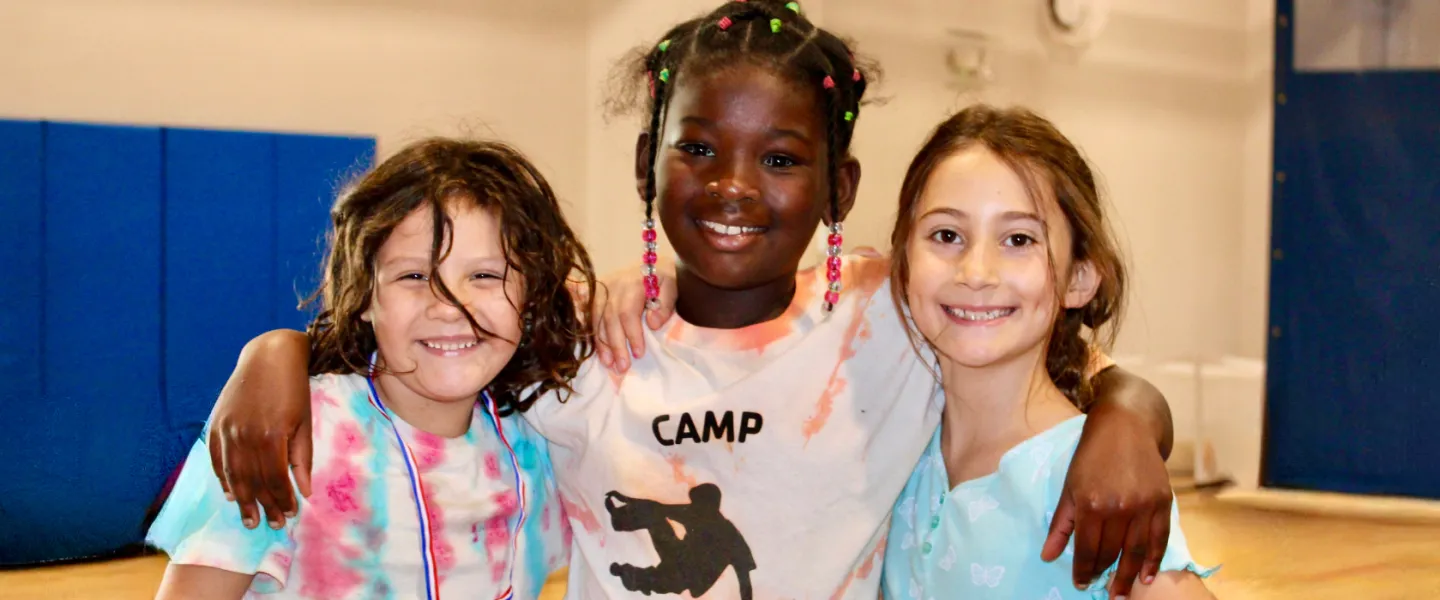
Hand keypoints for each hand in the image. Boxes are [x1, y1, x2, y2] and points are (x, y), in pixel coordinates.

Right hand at [206, 330, 313, 530]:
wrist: (268, 356)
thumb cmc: (294, 388)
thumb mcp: (305, 422)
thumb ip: (303, 459)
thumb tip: (304, 493)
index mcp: (271, 436)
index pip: (275, 479)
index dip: (282, 500)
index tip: (289, 516)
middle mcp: (244, 436)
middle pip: (252, 481)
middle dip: (263, 506)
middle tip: (270, 526)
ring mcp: (226, 431)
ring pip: (233, 474)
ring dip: (242, 500)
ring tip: (249, 519)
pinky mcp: (215, 425)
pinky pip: (217, 459)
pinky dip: (223, 479)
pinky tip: (231, 494)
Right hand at [593, 257, 676, 372]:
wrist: (653, 264)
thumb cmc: (664, 280)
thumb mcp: (672, 288)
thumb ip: (665, 305)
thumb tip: (652, 324)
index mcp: (632, 283)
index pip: (627, 312)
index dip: (632, 334)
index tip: (639, 354)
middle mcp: (613, 285)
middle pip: (610, 318)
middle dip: (616, 345)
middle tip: (623, 367)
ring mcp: (602, 290)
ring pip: (598, 320)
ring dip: (603, 344)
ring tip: (610, 364)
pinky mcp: (596, 296)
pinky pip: (592, 319)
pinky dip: (596, 338)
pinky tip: (602, 354)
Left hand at [1043, 406, 1171, 597]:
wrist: (1126, 426)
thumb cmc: (1091, 456)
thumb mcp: (1069, 487)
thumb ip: (1060, 525)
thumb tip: (1048, 557)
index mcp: (1090, 504)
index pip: (1086, 548)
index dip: (1082, 570)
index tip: (1080, 584)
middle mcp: (1118, 507)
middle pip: (1111, 552)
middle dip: (1105, 575)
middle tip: (1105, 593)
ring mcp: (1144, 505)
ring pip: (1136, 551)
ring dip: (1129, 576)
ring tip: (1123, 594)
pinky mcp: (1164, 501)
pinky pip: (1160, 538)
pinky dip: (1154, 560)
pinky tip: (1146, 576)